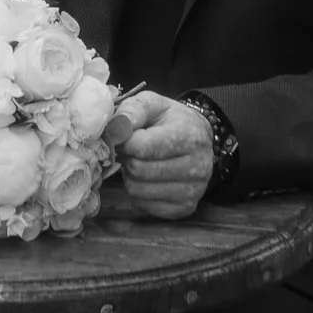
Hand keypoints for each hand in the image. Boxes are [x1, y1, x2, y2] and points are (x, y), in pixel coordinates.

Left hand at [113, 90, 215, 221]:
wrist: (196, 139)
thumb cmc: (170, 120)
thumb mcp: (153, 104)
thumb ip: (132, 110)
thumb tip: (115, 129)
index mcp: (191, 136)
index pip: (142, 147)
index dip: (125, 141)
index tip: (127, 136)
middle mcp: (198, 166)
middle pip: (138, 169)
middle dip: (128, 158)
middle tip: (132, 150)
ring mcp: (193, 190)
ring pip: (138, 190)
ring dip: (130, 176)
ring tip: (140, 162)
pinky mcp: (185, 208)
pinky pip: (143, 205)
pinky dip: (138, 192)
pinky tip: (148, 177)